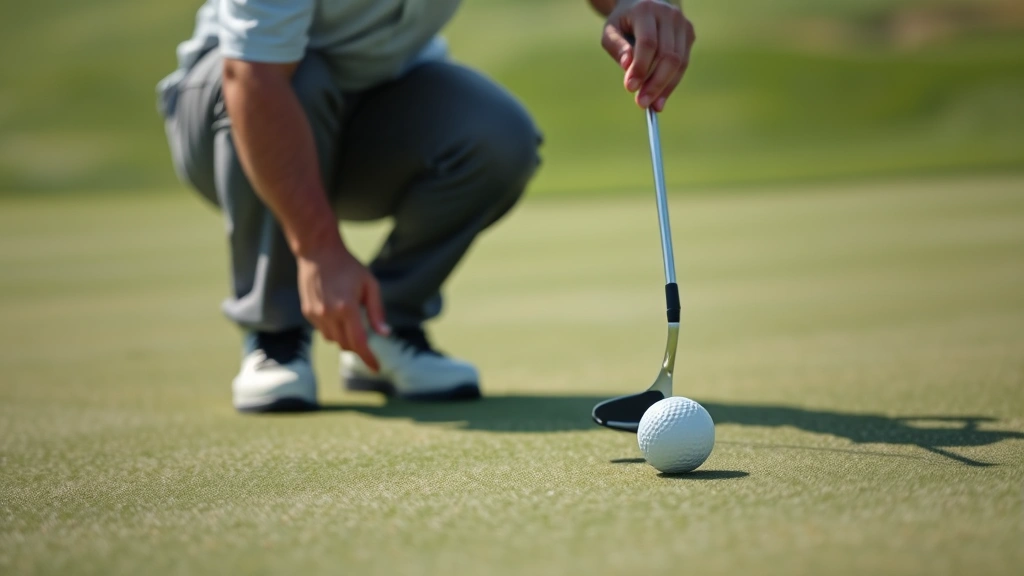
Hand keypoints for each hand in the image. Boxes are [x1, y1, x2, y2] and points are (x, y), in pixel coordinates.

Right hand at [296, 240, 389, 370]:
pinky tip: (336, 312)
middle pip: (346, 345)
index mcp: (347, 308)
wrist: (318, 252)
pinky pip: (322, 331)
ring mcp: (315, 314)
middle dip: (358, 346)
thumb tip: (384, 334)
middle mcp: (328, 314)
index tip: (376, 368)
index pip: (359, 342)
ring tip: (350, 318)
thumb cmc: (348, 266)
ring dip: (344, 338)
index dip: (368, 358)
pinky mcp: (307, 312)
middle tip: (367, 337)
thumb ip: (377, 311)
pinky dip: (333, 329)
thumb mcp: (370, 285)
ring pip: (333, 340)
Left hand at [601, 0, 694, 111]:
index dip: (640, 67)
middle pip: (667, 55)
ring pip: (679, 62)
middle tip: (641, 103)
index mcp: (646, 10)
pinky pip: (683, 64)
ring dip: (665, 87)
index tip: (630, 88)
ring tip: (652, 105)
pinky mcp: (689, 34)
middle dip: (655, 83)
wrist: (644, 4)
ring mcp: (682, 24)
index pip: (648, 43)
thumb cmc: (624, 22)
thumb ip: (616, 47)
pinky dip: (672, 83)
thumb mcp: (610, 31)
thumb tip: (627, 67)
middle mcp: (669, 15)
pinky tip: (661, 97)